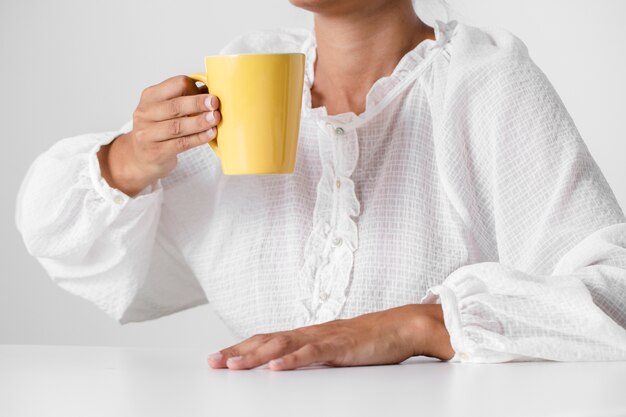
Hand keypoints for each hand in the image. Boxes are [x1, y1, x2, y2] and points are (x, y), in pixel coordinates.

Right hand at [97, 75, 220, 196]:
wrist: (140, 157)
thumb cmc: (159, 129)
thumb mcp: (165, 110)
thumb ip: (184, 98)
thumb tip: (209, 89)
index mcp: (150, 97)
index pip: (173, 85)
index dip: (192, 87)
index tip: (209, 91)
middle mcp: (145, 113)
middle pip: (174, 106)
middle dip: (197, 103)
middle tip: (214, 103)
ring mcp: (148, 133)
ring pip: (177, 126)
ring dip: (199, 122)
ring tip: (215, 119)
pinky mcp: (156, 151)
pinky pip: (181, 143)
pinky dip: (198, 138)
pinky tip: (210, 134)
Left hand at [207, 304, 453, 370]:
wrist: (401, 326)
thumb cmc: (370, 340)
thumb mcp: (334, 351)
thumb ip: (312, 356)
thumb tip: (289, 368)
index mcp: (308, 334)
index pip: (268, 339)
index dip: (242, 347)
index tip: (220, 358)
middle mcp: (311, 332)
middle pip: (267, 339)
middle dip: (239, 351)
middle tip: (214, 362)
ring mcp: (325, 337)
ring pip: (284, 344)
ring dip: (257, 355)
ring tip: (235, 365)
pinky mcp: (341, 346)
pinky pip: (313, 352)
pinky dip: (293, 359)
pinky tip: (277, 367)